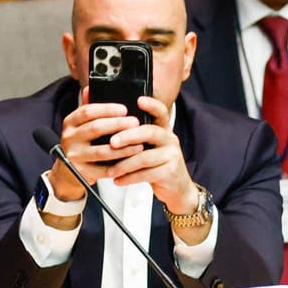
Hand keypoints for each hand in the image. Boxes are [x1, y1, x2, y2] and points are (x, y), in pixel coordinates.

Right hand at [48, 101, 138, 205]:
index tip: (124, 109)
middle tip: (135, 123)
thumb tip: (90, 88)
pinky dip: (120, 165)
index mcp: (70, 123)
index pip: (87, 111)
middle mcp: (69, 138)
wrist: (68, 173)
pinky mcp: (82, 173)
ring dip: (123, 147)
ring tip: (139, 144)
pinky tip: (132, 161)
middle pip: (96, 128)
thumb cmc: (80, 144)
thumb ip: (87, 109)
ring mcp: (74, 156)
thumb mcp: (80, 125)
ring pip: (102, 151)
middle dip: (118, 125)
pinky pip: (104, 169)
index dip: (107, 109)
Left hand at [100, 94, 198, 215]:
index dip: (151, 105)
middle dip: (128, 136)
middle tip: (112, 142)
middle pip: (149, 132)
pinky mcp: (170, 172)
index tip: (138, 100)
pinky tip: (118, 180)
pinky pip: (146, 174)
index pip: (160, 112)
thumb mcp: (149, 147)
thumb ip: (135, 136)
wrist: (177, 188)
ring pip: (145, 157)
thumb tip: (110, 122)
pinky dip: (130, 178)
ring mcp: (172, 156)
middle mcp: (170, 139)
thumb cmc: (156, 165)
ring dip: (124, 164)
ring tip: (110, 170)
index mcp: (163, 130)